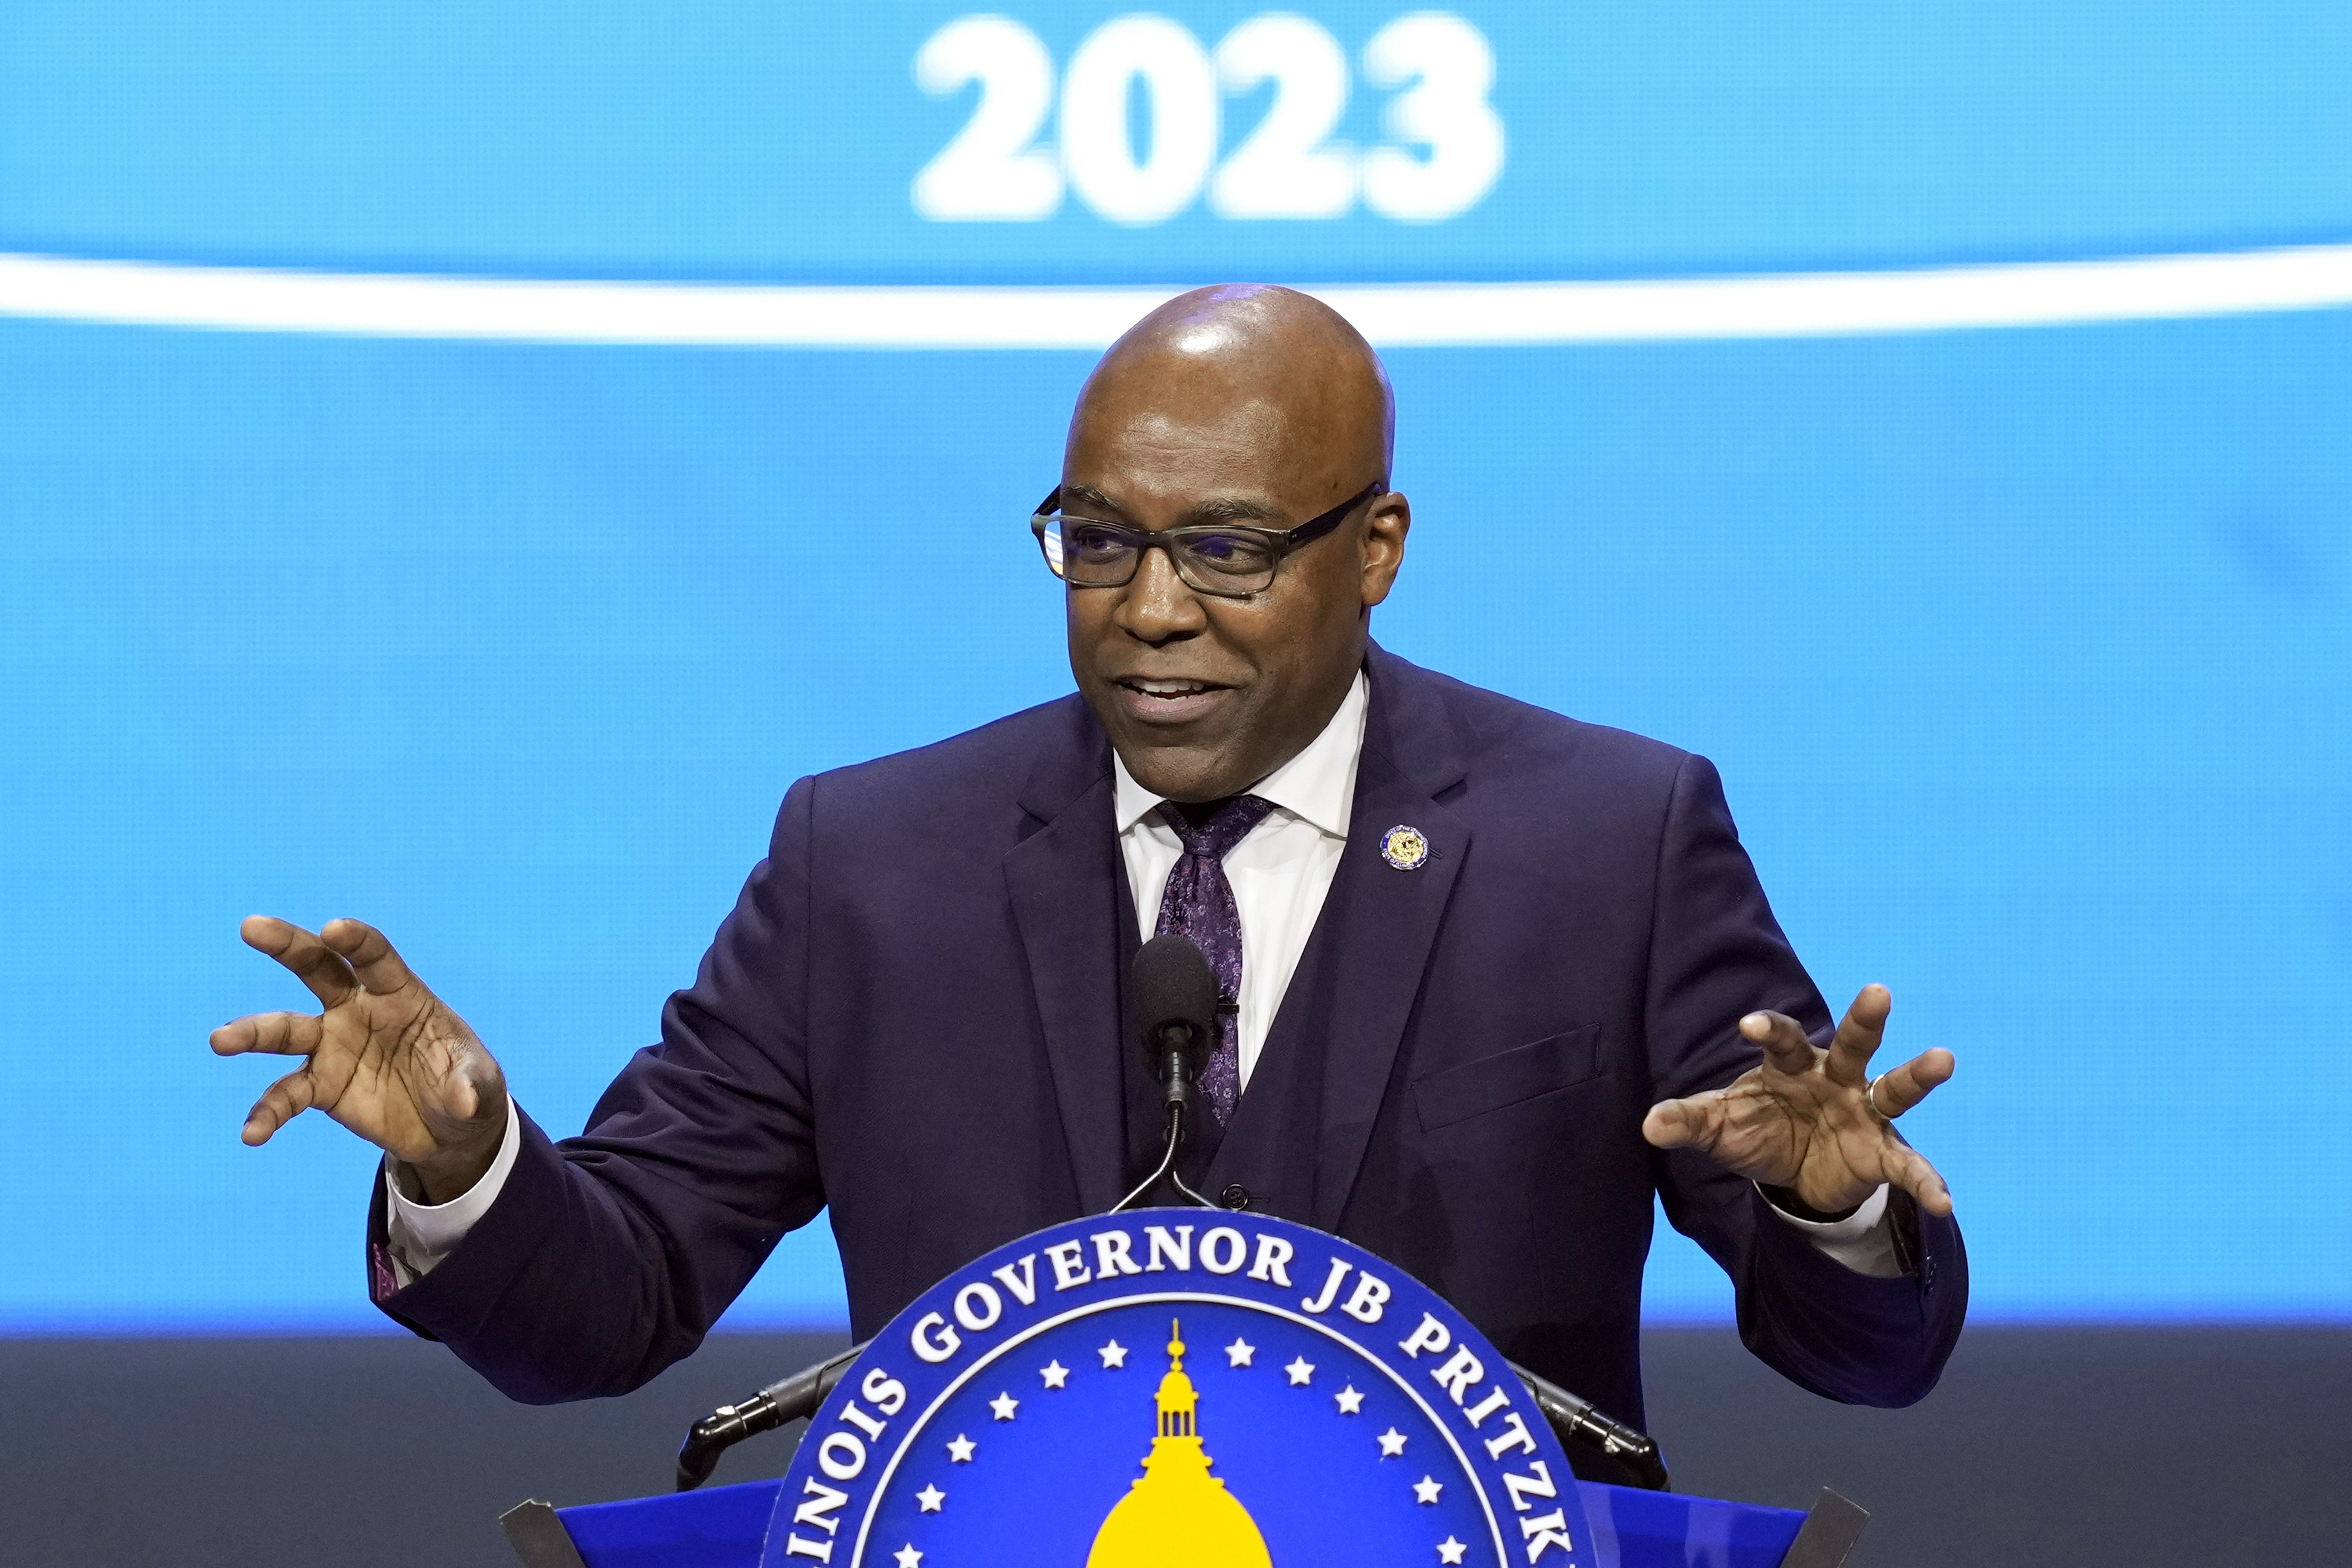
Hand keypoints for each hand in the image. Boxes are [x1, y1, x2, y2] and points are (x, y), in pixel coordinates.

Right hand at [210, 916, 508, 1203]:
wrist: (449, 1129)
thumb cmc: (470, 1088)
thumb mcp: (482, 1083)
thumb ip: (471, 1084)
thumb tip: (464, 1099)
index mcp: (401, 994)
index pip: (375, 958)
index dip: (356, 941)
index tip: (333, 928)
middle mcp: (358, 1010)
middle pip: (317, 968)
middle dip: (286, 945)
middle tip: (250, 927)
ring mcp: (333, 1046)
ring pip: (286, 1030)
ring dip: (253, 1032)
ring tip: (220, 1040)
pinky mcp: (321, 1086)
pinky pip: (286, 1095)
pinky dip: (267, 1113)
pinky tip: (252, 1134)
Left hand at [1642, 984, 1953, 1218]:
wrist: (1793, 1175)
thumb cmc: (1757, 1132)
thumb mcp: (1720, 1128)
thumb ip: (1689, 1121)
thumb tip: (1650, 1125)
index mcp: (1789, 1067)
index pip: (1779, 1040)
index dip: (1767, 1029)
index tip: (1748, 1024)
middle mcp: (1834, 1080)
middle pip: (1851, 1044)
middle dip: (1864, 1019)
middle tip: (1878, 990)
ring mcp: (1864, 1113)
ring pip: (1893, 1088)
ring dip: (1917, 1074)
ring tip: (1943, 1058)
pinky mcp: (1881, 1152)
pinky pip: (1908, 1165)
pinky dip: (1925, 1182)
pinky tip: (1942, 1202)